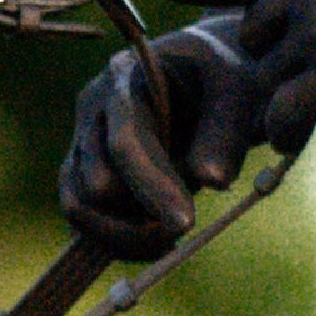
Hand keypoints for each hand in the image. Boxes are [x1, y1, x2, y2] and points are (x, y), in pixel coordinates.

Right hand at [57, 14, 271, 256]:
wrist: (200, 74)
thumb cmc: (220, 76)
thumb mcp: (236, 88)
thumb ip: (225, 132)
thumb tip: (212, 181)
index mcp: (125, 78)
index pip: (126, 143)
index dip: (152, 187)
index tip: (185, 225)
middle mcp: (92, 109)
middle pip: (96, 185)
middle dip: (140, 217)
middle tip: (187, 224)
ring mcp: (81, 141)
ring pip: (78, 208)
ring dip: (124, 236)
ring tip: (171, 238)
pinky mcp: (81, 171)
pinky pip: (81, 220)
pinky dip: (115, 241)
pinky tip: (156, 242)